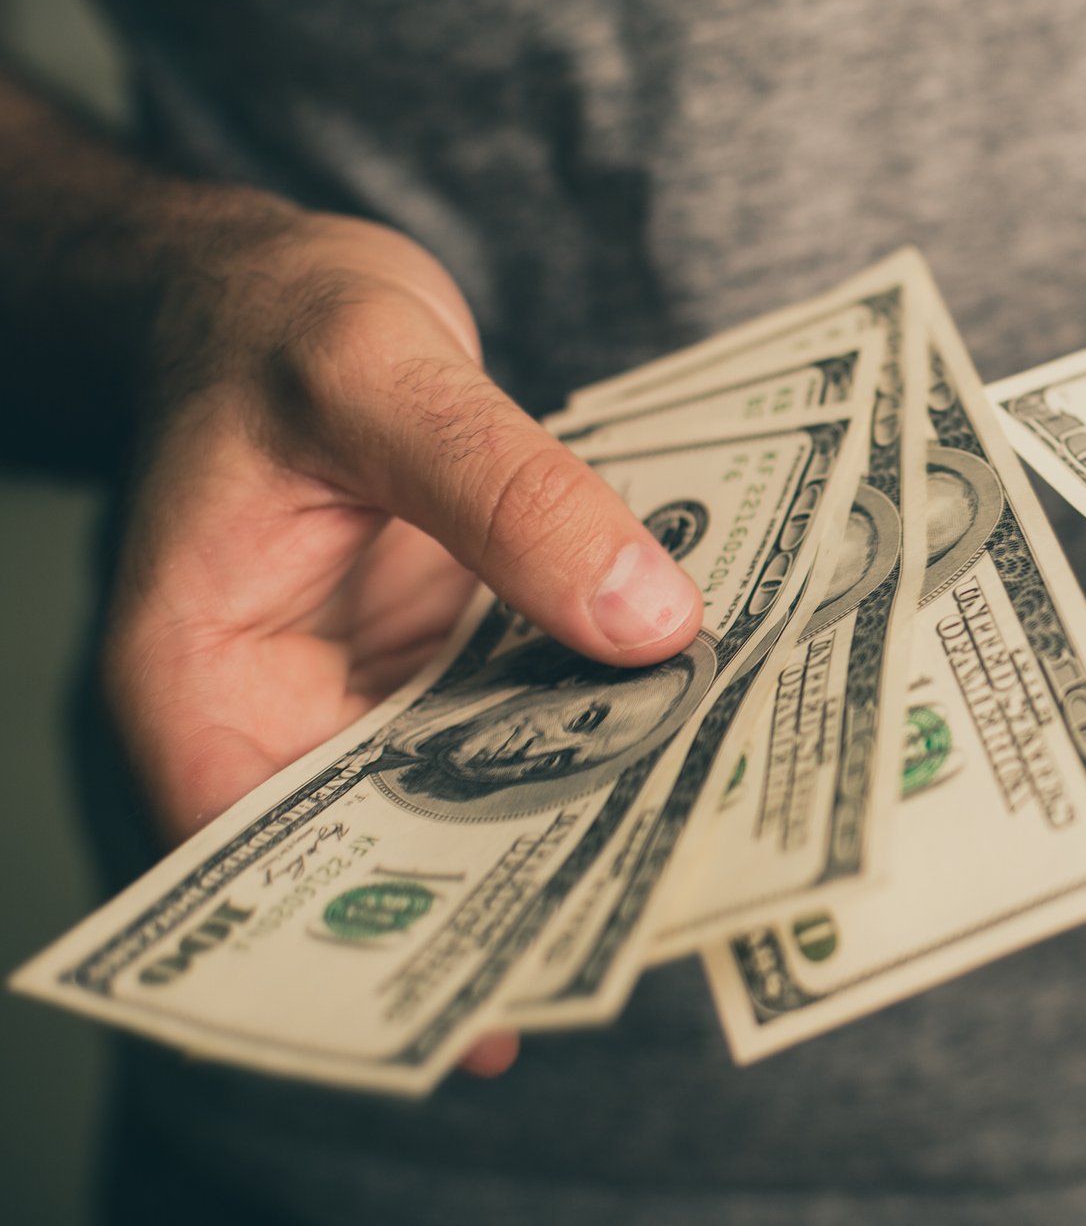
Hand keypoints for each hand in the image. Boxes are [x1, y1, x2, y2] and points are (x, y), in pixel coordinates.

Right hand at [102, 208, 702, 1074]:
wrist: (283, 283)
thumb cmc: (280, 321)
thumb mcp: (383, 374)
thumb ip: (507, 490)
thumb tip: (650, 620)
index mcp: (197, 676)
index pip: (261, 855)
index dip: (382, 930)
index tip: (508, 985)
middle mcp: (277, 713)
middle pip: (389, 843)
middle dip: (513, 885)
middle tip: (655, 921)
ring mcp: (365, 694)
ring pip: (475, 789)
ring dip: (579, 809)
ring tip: (705, 846)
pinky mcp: (438, 659)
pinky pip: (523, 716)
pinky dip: (599, 724)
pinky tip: (699, 735)